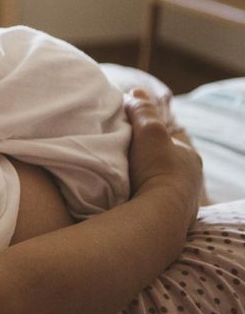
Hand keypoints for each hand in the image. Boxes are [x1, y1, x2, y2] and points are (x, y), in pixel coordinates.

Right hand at [124, 88, 202, 218]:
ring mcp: (181, 202)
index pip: (170, 140)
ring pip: (159, 183)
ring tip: (122, 178)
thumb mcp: (149, 131)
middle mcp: (191, 179)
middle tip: (125, 156)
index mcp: (189, 157)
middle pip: (165, 162)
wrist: (157, 217)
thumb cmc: (156, 170)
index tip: (130, 133)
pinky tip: (128, 198)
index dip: (150, 134)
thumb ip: (143, 110)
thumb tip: (136, 92)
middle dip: (148, 159)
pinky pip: (153, 203)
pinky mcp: (168, 221)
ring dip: (144, 180)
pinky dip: (142, 197)